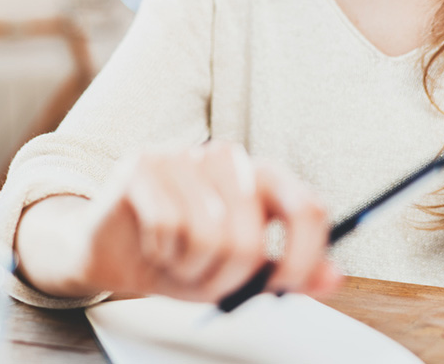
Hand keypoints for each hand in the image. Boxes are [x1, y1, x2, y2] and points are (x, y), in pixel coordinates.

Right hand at [21, 141, 340, 302]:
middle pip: (251, 234)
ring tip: (178, 261)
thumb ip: (285, 274)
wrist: (110, 251)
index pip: (307, 207)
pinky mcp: (144, 163)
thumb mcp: (239, 273)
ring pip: (210, 233)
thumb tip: (334, 277)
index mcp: (262, 177)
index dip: (302, 256)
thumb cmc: (179, 257)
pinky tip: (153, 244)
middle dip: (228, 278)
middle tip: (207, 283)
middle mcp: (228, 158)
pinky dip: (161, 252)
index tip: (283, 287)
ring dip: (191, 268)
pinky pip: (168, 225)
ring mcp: (186, 155)